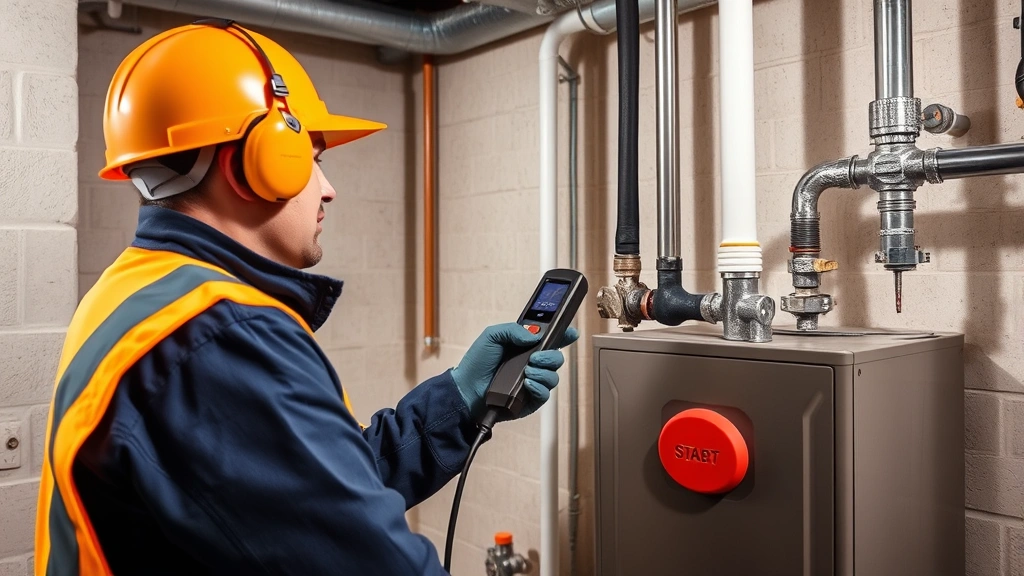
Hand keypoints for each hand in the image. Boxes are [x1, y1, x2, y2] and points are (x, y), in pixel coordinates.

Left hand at [450, 323, 579, 421]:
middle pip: (557, 359)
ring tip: (527, 371)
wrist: (467, 388)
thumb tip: (534, 335)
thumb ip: (513, 330)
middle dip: (551, 356)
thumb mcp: (492, 336)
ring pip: (553, 377)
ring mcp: (533, 383)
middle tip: (535, 357)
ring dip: (543, 372)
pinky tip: (527, 383)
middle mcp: (533, 365)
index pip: (551, 340)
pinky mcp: (530, 401)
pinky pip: (545, 395)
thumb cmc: (477, 363)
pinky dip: (539, 387)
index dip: (564, 336)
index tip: (571, 332)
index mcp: (526, 348)